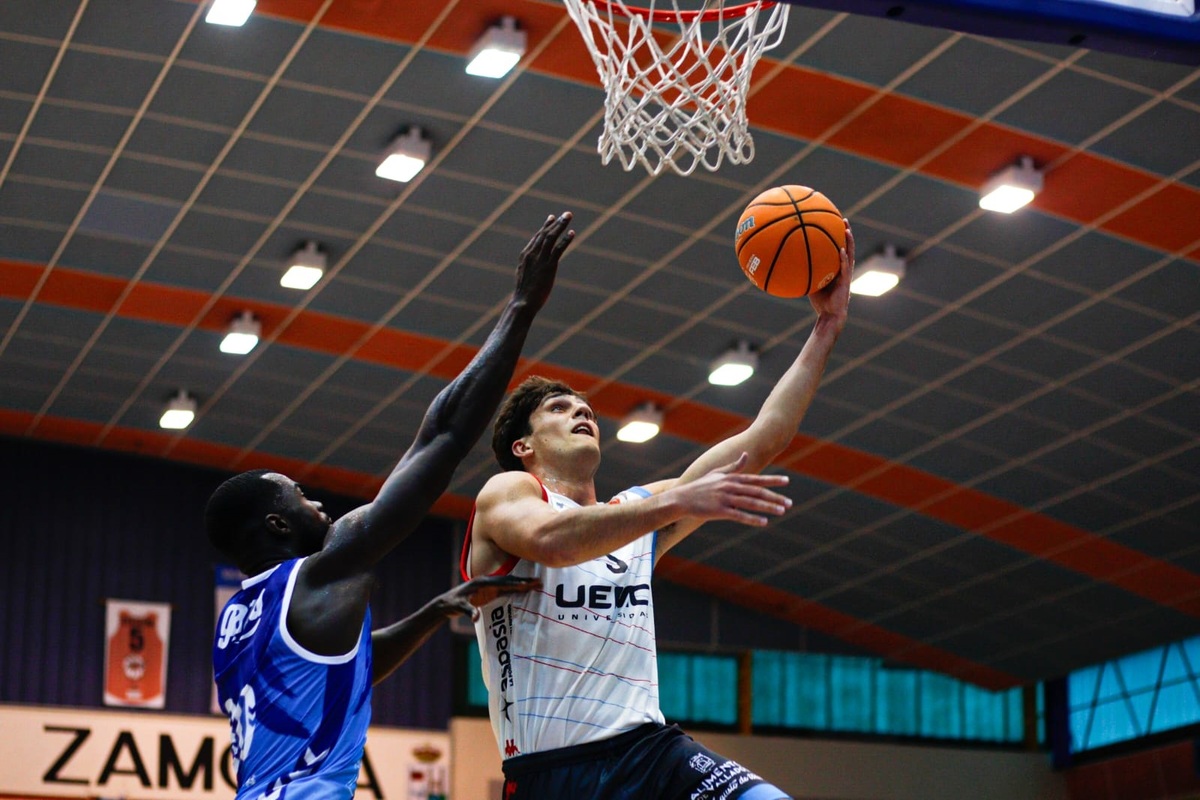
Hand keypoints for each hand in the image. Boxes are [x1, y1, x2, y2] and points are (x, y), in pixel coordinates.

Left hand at [437, 575, 542, 620]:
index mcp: (481, 582)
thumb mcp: (459, 607)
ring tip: (537, 584)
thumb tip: (475, 618)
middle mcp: (487, 581)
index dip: (515, 583)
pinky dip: (516, 589)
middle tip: (539, 582)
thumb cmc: (452, 604)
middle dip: (524, 581)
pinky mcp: (490, 591)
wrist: (446, 603)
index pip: (502, 582)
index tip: (528, 585)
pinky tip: (525, 590)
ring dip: (523, 584)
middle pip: (509, 580)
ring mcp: (489, 586)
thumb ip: (468, 611)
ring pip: (509, 583)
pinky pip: (506, 589)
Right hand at [515, 212, 574, 310]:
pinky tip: (572, 233)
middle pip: (545, 234)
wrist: (523, 302)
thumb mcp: (524, 276)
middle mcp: (532, 254)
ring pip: (551, 237)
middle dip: (556, 222)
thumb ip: (529, 268)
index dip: (545, 227)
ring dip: (561, 225)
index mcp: (525, 255)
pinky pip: (558, 249)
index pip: (537, 237)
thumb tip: (532, 268)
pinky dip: (565, 240)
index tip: (552, 218)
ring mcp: (540, 259)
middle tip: (566, 214)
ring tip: (569, 216)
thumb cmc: (524, 294)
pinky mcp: (548, 266)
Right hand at [668, 453, 790, 526]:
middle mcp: (731, 486)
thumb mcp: (717, 472)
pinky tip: (764, 522)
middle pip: (757, 492)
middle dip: (775, 497)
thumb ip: (734, 466)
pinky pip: (739, 515)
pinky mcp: (720, 511)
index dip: (772, 480)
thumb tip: (745, 454)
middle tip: (790, 503)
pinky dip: (752, 519)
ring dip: (768, 507)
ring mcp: (725, 499)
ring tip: (782, 511)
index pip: (756, 479)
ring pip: (751, 503)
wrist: (682, 498)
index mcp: (732, 478)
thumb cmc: (700, 486)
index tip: (787, 481)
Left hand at [809, 219, 852, 326]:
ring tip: (847, 229)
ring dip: (849, 242)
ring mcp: (846, 275)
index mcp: (837, 268)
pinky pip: (845, 268)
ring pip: (850, 255)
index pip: (839, 247)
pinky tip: (841, 250)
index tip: (834, 221)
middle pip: (847, 247)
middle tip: (843, 219)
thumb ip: (804, 272)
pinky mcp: (846, 282)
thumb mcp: (810, 282)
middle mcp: (844, 269)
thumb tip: (787, 262)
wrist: (829, 315)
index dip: (838, 235)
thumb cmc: (819, 301)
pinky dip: (843, 259)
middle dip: (846, 233)